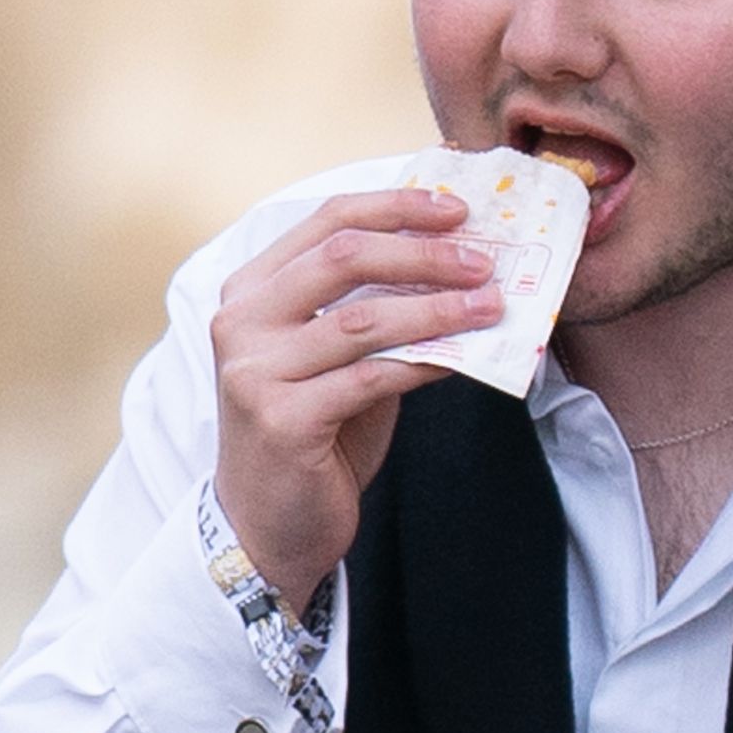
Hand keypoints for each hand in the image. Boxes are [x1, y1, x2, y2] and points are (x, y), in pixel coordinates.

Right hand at [213, 188, 504, 608]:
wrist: (269, 525)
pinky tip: (466, 358)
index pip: (326, 221)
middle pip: (343, 257)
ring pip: (363, 319)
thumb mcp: (334, 356)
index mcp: (250, 291)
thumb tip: (456, 263)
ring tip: (492, 307)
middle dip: (424, 253)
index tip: (458, 209)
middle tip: (484, 261)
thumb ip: (372, 306)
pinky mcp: (284, 420)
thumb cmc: (312, 433)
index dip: (396, 207)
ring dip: (438, 309)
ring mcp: (255, 372)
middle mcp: (241, 322)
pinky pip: (373, 378)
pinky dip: (427, 362)